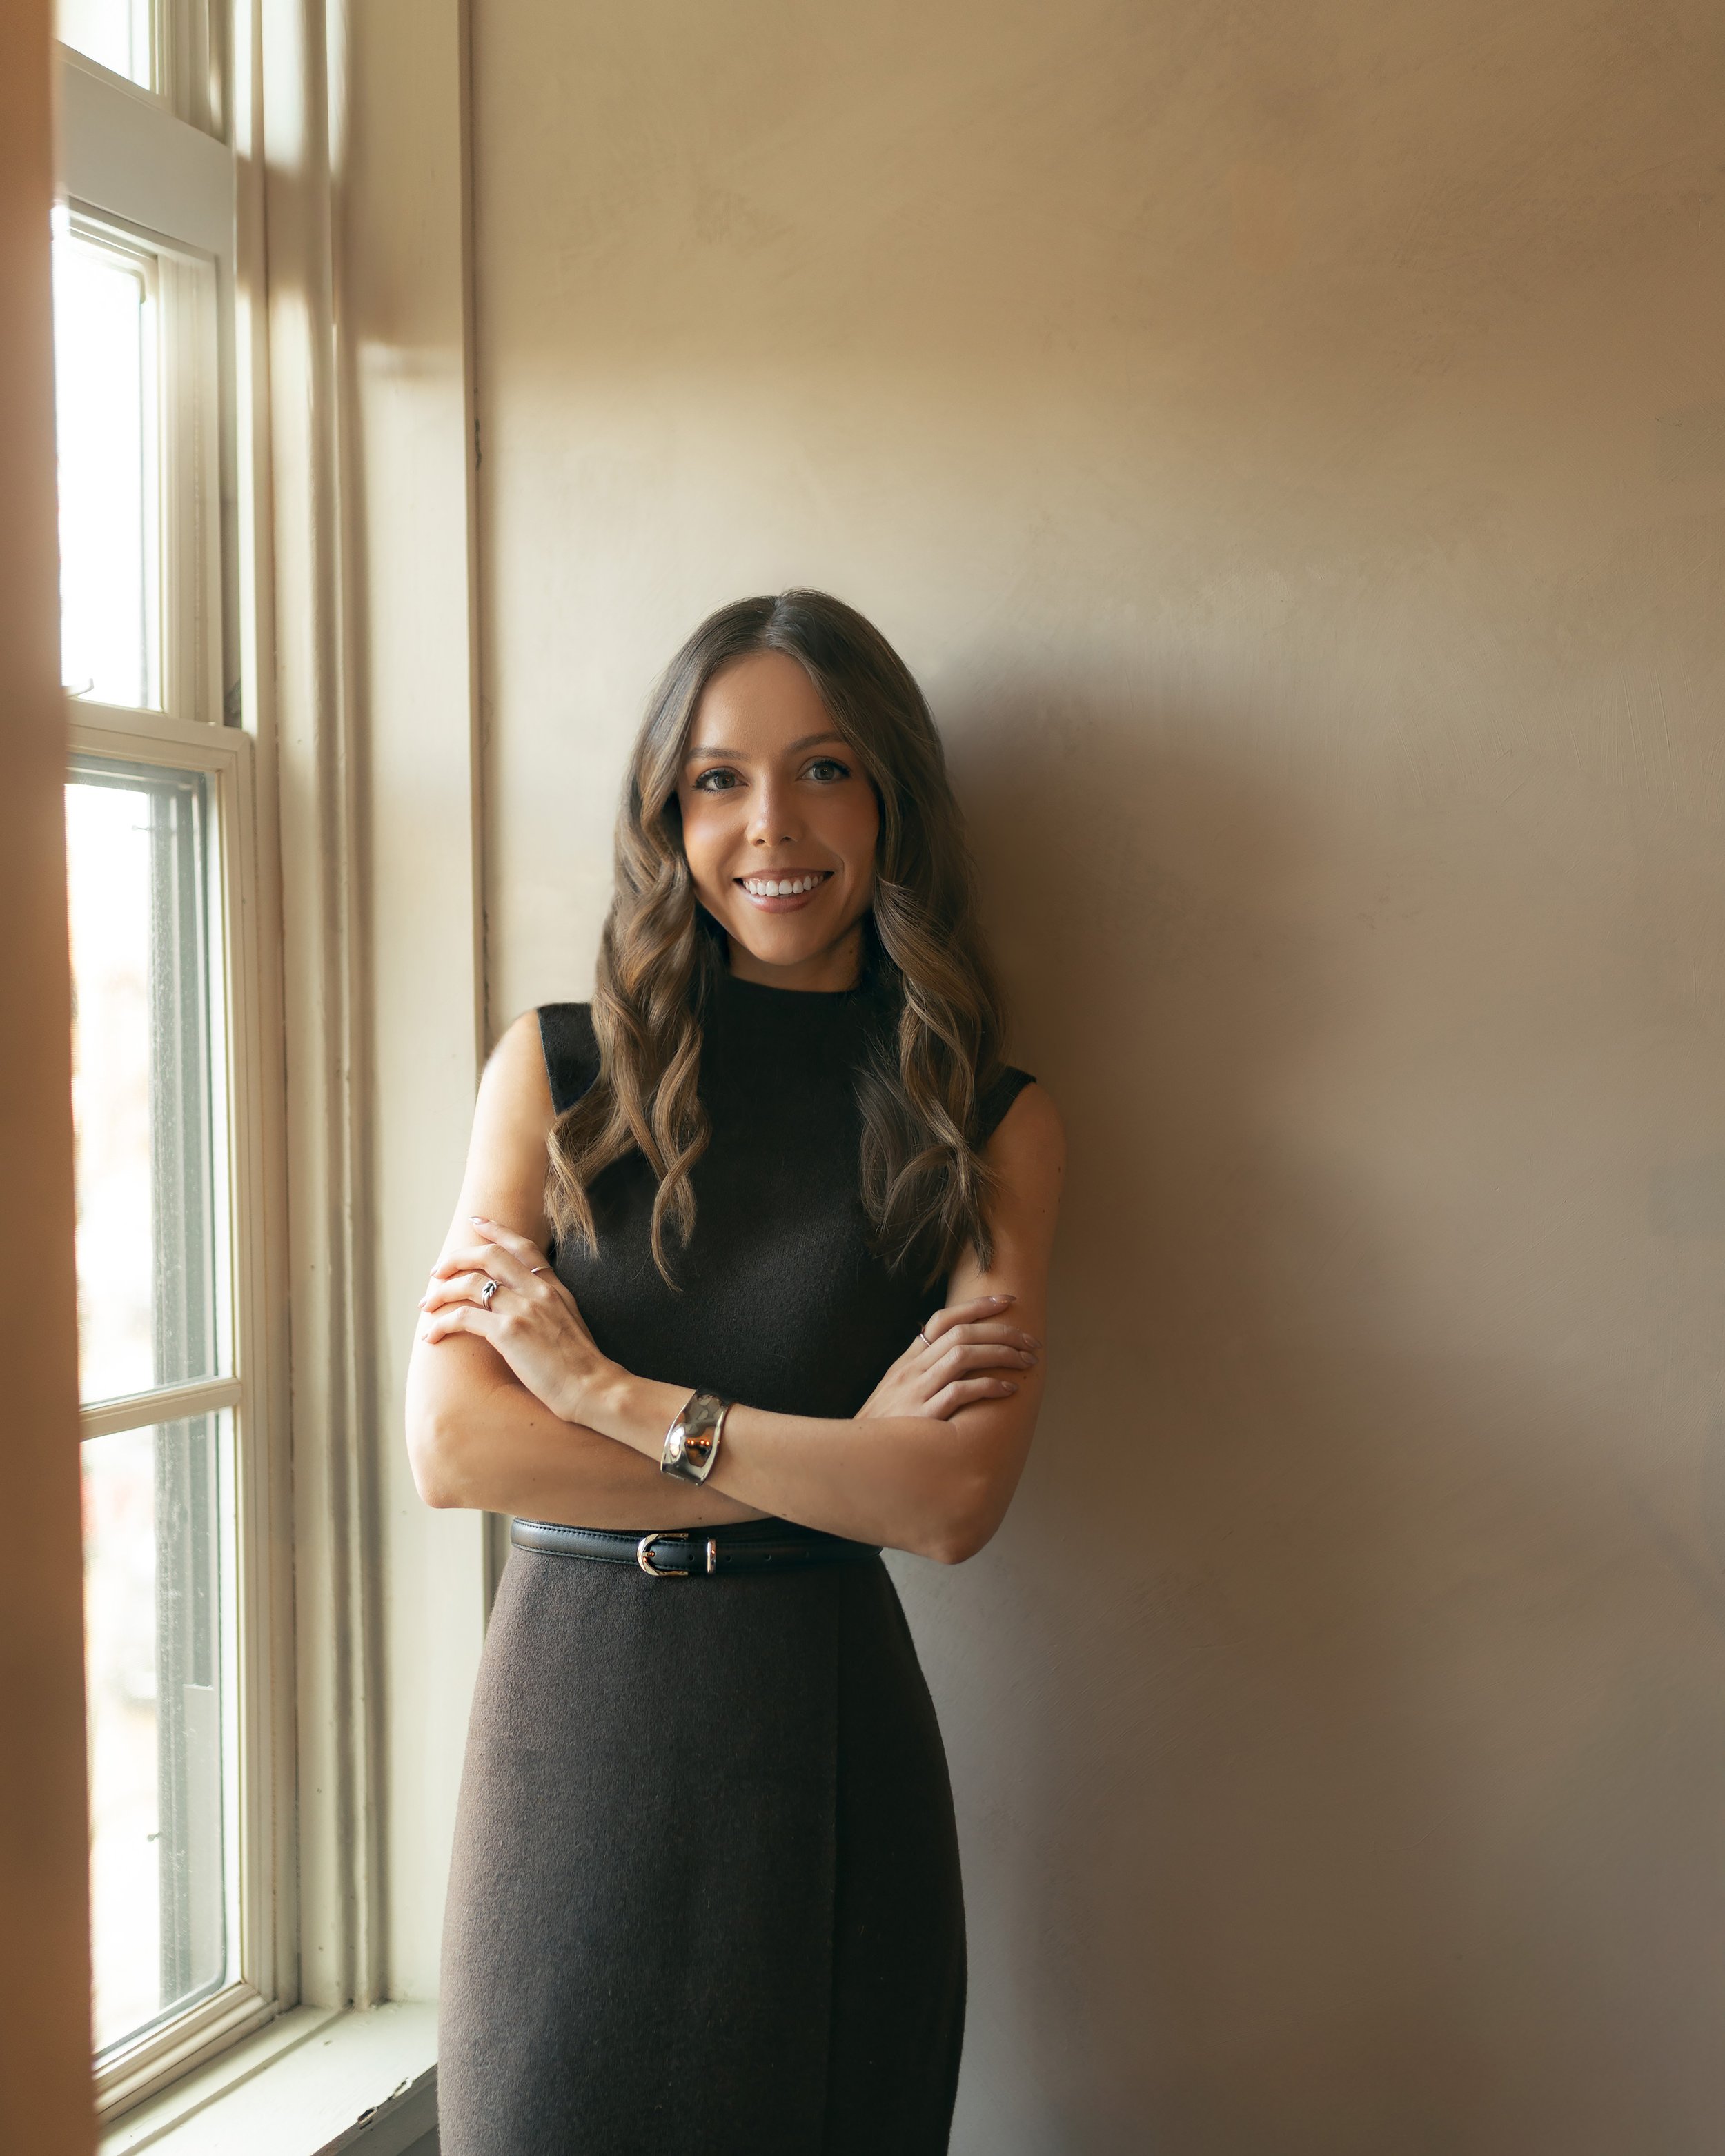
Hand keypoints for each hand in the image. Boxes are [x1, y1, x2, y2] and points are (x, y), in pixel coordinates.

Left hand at [420, 1217, 614, 1423]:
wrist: (593, 1388)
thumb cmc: (582, 1368)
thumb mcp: (571, 1324)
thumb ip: (550, 1308)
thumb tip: (528, 1308)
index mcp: (554, 1288)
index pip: (523, 1247)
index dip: (496, 1230)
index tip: (476, 1222)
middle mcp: (538, 1291)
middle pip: (489, 1255)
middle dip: (456, 1258)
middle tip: (437, 1271)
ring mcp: (523, 1309)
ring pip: (469, 1283)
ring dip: (441, 1292)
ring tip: (427, 1305)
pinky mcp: (508, 1332)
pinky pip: (462, 1317)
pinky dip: (441, 1324)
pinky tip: (432, 1336)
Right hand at [856, 1295, 1041, 1422]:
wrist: (861, 1460)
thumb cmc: (886, 1427)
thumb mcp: (898, 1391)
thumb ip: (923, 1372)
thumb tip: (954, 1357)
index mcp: (908, 1361)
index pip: (943, 1320)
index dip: (977, 1306)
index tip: (1008, 1301)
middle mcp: (913, 1370)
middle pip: (961, 1334)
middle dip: (1002, 1332)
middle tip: (1031, 1341)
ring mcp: (917, 1392)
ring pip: (963, 1356)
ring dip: (1001, 1355)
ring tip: (1026, 1362)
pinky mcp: (925, 1417)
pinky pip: (960, 1392)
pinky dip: (988, 1387)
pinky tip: (1009, 1390)